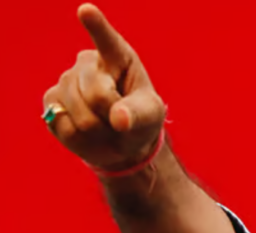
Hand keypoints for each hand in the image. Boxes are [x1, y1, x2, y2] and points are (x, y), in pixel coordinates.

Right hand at [43, 4, 164, 170]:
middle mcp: (87, 63)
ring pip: (79, 115)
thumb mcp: (150, 116)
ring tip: (106, 127)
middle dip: (112, 117)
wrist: (122, 142)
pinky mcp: (51, 102)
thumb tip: (118, 119)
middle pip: (96, 95)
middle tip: (120, 121)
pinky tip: (89, 133)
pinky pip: (64, 127)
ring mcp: (65, 81)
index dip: (96, 26)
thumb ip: (137, 115)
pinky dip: (81, 140)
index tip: (86, 10)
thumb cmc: (140, 120)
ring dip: (98, 131)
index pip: (107, 40)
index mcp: (118, 57)